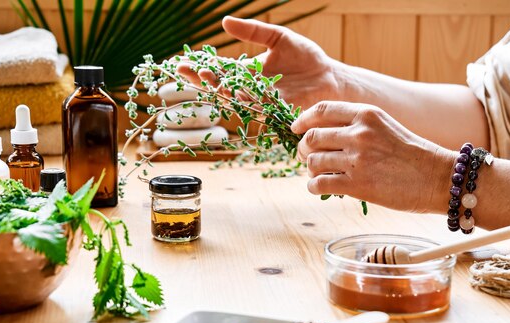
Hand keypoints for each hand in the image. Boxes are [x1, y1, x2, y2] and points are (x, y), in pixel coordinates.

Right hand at [177, 16, 341, 109]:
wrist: (329, 76)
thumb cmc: (304, 57)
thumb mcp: (277, 37)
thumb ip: (253, 31)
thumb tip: (224, 22)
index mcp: (246, 71)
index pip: (218, 70)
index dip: (199, 68)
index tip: (181, 63)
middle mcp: (249, 89)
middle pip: (220, 87)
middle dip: (204, 80)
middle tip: (190, 72)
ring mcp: (261, 102)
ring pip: (236, 99)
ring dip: (223, 91)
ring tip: (211, 80)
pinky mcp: (276, 112)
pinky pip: (259, 110)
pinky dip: (247, 103)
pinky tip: (237, 96)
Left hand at [291, 101, 454, 212]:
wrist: (438, 177)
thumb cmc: (412, 154)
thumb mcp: (385, 127)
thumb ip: (357, 126)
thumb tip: (322, 135)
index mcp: (366, 114)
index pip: (321, 110)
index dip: (303, 120)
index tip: (296, 129)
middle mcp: (359, 133)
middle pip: (312, 137)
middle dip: (304, 149)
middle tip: (307, 158)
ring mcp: (357, 159)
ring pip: (314, 162)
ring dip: (311, 170)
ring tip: (319, 175)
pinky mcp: (358, 185)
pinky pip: (319, 184)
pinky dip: (313, 187)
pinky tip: (319, 188)